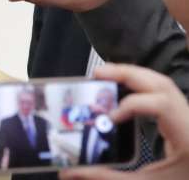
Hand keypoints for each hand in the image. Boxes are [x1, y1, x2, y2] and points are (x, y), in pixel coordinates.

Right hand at [60, 64, 188, 179]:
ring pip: (163, 83)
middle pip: (161, 84)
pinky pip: (163, 93)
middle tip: (96, 74)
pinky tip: (121, 88)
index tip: (108, 118)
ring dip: (133, 75)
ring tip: (104, 75)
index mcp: (186, 136)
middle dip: (128, 75)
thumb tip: (68, 173)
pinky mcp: (184, 120)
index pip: (162, 105)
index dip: (132, 105)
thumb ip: (106, 177)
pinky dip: (140, 85)